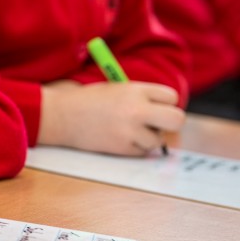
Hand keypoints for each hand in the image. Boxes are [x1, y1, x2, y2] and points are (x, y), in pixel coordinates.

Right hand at [37, 81, 184, 155]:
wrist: (63, 116)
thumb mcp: (117, 89)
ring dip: (148, 137)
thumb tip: (165, 112)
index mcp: (135, 90)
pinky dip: (135, 147)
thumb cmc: (89, 100)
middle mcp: (137, 110)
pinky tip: (118, 137)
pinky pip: (142, 151)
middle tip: (158, 124)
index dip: (165, 103)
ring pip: (158, 140)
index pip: (171, 97)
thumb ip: (141, 98)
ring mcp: (131, 131)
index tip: (157, 107)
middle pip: (176, 119)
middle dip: (170, 122)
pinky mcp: (123, 148)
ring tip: (128, 130)